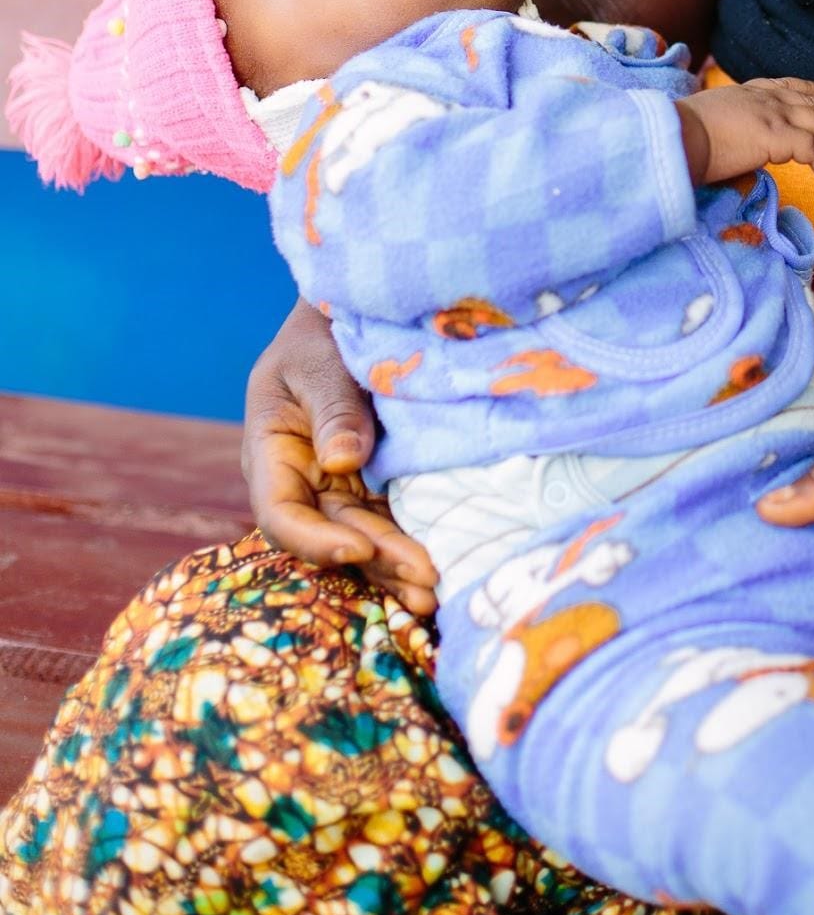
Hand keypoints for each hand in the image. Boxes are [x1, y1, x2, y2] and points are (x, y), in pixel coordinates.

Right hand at [243, 299, 438, 615]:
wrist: (348, 321)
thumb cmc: (321, 336)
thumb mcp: (319, 362)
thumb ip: (332, 408)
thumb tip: (343, 462)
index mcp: (271, 457)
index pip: (282, 515)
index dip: (316, 541)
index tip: (360, 548)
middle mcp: (302, 485)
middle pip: (334, 536)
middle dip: (377, 561)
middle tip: (426, 576)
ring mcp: (339, 492)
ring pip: (364, 541)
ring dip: (396, 568)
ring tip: (435, 593)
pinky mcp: (374, 489)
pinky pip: (390, 525)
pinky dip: (411, 546)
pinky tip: (441, 572)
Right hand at [679, 76, 813, 197]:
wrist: (673, 138)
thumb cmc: (679, 137)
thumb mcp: (706, 123)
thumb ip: (727, 128)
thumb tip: (730, 145)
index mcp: (747, 91)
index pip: (787, 86)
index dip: (811, 90)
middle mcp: (763, 97)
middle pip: (813, 104)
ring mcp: (772, 113)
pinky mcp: (777, 135)